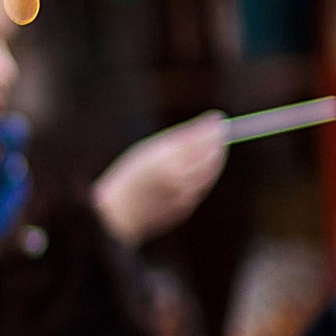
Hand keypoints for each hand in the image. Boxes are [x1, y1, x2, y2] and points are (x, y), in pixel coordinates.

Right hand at [92, 113, 226, 245]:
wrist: (115, 217)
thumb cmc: (127, 179)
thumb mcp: (144, 152)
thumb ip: (176, 140)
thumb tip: (207, 125)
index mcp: (163, 159)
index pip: (196, 139)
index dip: (210, 128)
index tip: (217, 118)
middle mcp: (176, 177)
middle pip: (208, 155)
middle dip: (217, 141)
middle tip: (220, 132)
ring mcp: (182, 194)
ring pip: (210, 172)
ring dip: (215, 157)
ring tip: (216, 147)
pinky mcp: (185, 208)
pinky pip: (202, 186)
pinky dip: (206, 174)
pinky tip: (204, 167)